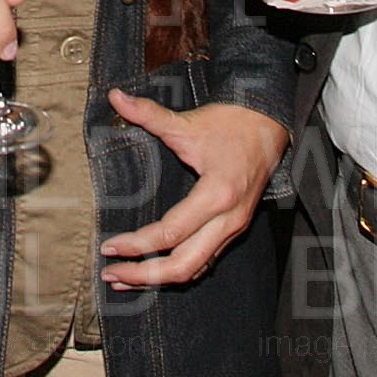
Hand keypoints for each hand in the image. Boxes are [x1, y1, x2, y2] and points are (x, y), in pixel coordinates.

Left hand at [98, 94, 288, 287]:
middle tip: (111, 273)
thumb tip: (115, 97)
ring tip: (125, 279)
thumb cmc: (230, 124)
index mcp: (217, 194)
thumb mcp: (187, 121)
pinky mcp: (234, 229)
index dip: (137, 244)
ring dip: (159, 279)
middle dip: (144, 275)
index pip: (170, 232)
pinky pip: (205, 260)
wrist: (268, 124)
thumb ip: (148, 114)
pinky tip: (155, 270)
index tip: (109, 247)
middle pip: (183, 265)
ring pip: (195, 269)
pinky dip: (178, 270)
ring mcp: (234, 228)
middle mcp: (228, 219)